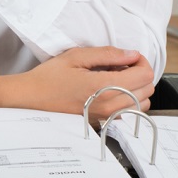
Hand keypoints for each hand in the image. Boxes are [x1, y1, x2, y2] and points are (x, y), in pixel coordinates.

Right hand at [0, 46, 155, 120]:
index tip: (128, 57)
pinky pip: (127, 112)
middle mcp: (110, 106)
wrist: (30, 99)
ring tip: (115, 78)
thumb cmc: (49, 77)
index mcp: (105, 87)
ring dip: (135, 88)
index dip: (141, 61)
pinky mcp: (102, 122)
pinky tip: (109, 90)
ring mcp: (106, 117)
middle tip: (121, 65)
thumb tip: (131, 54)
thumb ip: (108, 55)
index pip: (145, 75)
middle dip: (139, 73)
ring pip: (141, 104)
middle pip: (148, 90)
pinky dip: (126, 100)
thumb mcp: (77, 57)